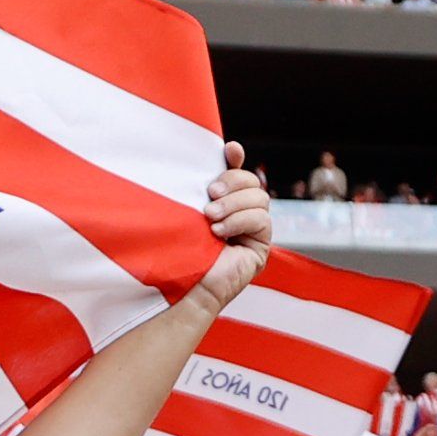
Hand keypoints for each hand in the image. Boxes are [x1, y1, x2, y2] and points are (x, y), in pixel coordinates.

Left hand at [193, 145, 270, 312]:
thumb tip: (209, 161)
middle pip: (250, 180)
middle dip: (232, 181)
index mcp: (218, 200)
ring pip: (259, 196)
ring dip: (233, 204)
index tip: (229, 150)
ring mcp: (251, 229)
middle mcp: (237, 212)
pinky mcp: (260, 245)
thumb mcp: (183, 209)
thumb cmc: (174, 248)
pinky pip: (261, 219)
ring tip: (210, 217)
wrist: (181, 285)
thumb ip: (194, 186)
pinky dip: (240, 221)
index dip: (234, 158)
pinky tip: (220, 233)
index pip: (233, 170)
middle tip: (209, 194)